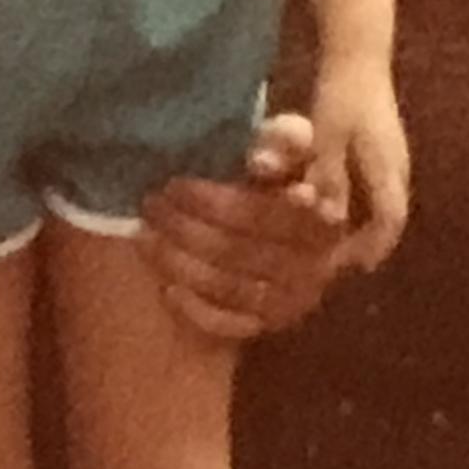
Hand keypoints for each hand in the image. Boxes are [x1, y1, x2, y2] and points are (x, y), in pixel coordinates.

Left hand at [141, 113, 344, 338]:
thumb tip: (261, 160)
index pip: (265, 215)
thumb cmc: (276, 174)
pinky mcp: (272, 326)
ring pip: (232, 289)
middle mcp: (317, 266)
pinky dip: (197, 310)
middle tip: (149, 203)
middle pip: (240, 252)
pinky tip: (166, 288)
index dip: (216, 201)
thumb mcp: (284, 147)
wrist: (278, 223)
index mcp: (323, 220)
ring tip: (145, 236)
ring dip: (181, 263)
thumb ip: (282, 142)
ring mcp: (295, 301)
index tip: (174, 184)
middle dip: (186, 227)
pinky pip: (231, 326)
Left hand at [308, 67, 410, 271]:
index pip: (389, 221)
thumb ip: (330, 176)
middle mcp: (397, 168)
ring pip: (385, 200)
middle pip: (390, 215)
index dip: (373, 246)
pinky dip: (362, 201)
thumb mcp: (327, 137)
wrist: (358, 58)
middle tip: (344, 258)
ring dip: (366, 221)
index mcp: (387, 169)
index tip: (354, 266)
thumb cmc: (340, 97)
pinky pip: (378, 185)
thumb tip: (332, 217)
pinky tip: (340, 201)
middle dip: (370, 240)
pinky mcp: (382, 145)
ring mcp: (393, 156)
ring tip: (340, 237)